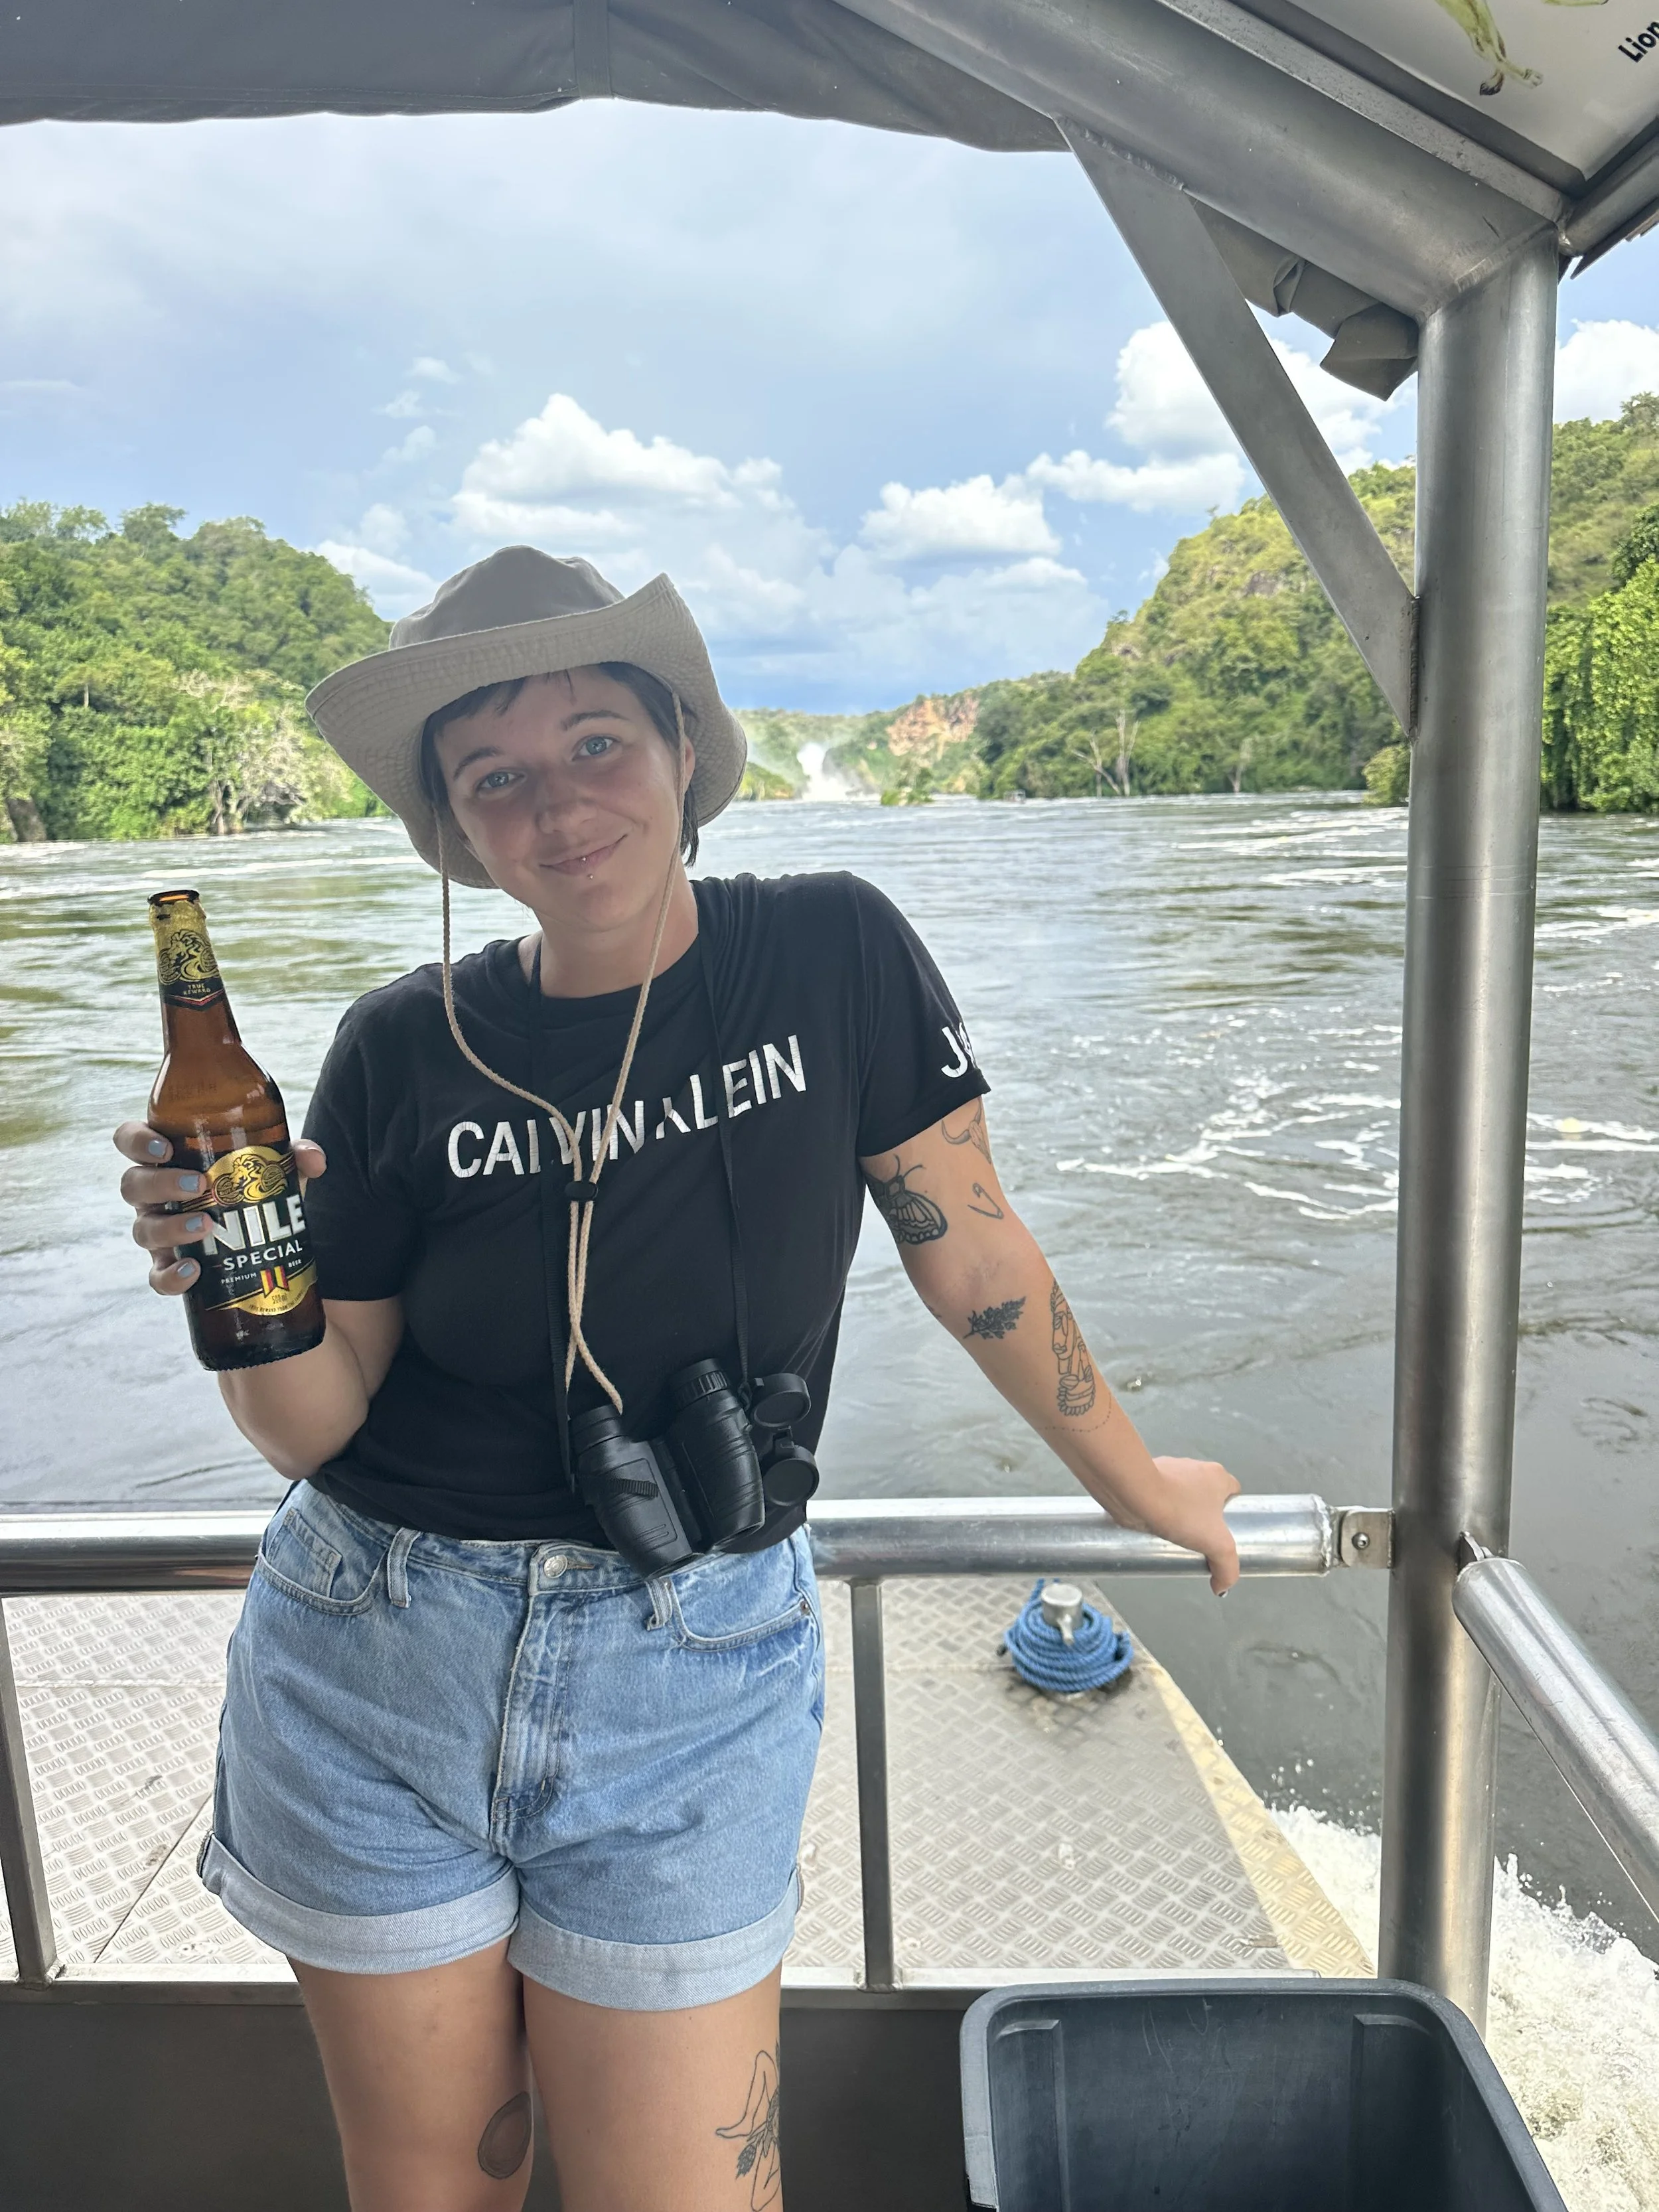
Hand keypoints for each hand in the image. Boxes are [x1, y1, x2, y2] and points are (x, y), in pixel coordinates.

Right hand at [112, 1122, 326, 1297]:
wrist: (261, 1238)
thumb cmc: (253, 1188)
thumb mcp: (274, 1169)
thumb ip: (293, 1157)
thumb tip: (313, 1159)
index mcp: (168, 1159)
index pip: (131, 1141)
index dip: (138, 1141)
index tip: (166, 1147)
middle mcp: (154, 1195)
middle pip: (133, 1185)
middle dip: (160, 1184)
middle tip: (199, 1186)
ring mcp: (157, 1232)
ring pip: (142, 1229)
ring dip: (170, 1227)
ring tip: (206, 1226)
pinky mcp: (168, 1267)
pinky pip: (157, 1276)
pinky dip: (170, 1276)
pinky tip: (194, 1272)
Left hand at [1148, 1455, 1242, 1594]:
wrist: (1135, 1494)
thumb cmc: (1182, 1512)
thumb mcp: (1217, 1544)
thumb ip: (1227, 1567)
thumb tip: (1222, 1587)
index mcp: (1217, 1475)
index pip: (1233, 1493)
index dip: (1231, 1513)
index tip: (1220, 1533)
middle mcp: (1195, 1466)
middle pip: (1206, 1496)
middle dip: (1202, 1517)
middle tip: (1197, 1541)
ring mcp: (1170, 1468)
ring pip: (1181, 1496)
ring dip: (1179, 1514)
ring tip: (1173, 1538)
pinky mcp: (1147, 1476)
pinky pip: (1159, 1495)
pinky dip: (1159, 1509)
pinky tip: (1154, 1528)